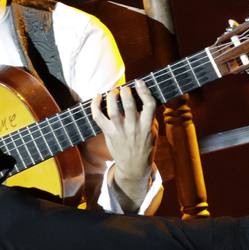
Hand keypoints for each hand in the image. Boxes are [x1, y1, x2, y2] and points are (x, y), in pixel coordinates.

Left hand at [90, 79, 155, 203]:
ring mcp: (120, 131)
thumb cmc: (145, 147)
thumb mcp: (153, 132)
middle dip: (126, 92)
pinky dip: (95, 106)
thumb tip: (145, 98)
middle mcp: (133, 128)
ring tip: (114, 91)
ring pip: (113, 110)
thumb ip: (150, 117)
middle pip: (128, 105)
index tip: (140, 82)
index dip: (144, 91)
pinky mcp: (109, 134)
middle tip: (125, 88)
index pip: (149, 104)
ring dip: (111, 96)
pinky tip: (97, 97)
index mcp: (147, 126)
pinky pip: (98, 117)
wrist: (134, 167)